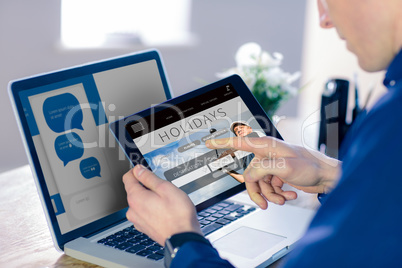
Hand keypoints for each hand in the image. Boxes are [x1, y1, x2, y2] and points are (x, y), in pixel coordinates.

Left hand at [123, 165, 201, 244]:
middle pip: (134, 190)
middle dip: (146, 185)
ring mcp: (138, 220)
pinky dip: (152, 209)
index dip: (137, 170)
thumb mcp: (165, 188)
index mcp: (136, 198)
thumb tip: (138, 170)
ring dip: (150, 198)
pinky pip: (145, 212)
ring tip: (166, 200)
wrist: (183, 237)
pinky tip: (165, 210)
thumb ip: (149, 177)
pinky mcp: (144, 227)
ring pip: (140, 202)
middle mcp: (133, 210)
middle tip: (162, 187)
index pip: (128, 177)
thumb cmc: (178, 214)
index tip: (144, 168)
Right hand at [206, 136, 340, 208]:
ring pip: (259, 184)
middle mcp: (267, 154)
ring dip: (270, 195)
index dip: (222, 142)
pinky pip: (269, 187)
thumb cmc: (311, 166)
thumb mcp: (284, 167)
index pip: (239, 142)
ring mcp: (272, 165)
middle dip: (257, 191)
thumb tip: (249, 176)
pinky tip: (289, 195)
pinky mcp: (278, 175)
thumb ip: (261, 170)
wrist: (327, 177)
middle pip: (249, 175)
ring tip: (283, 198)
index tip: (209, 143)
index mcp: (266, 146)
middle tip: (264, 202)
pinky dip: (278, 194)